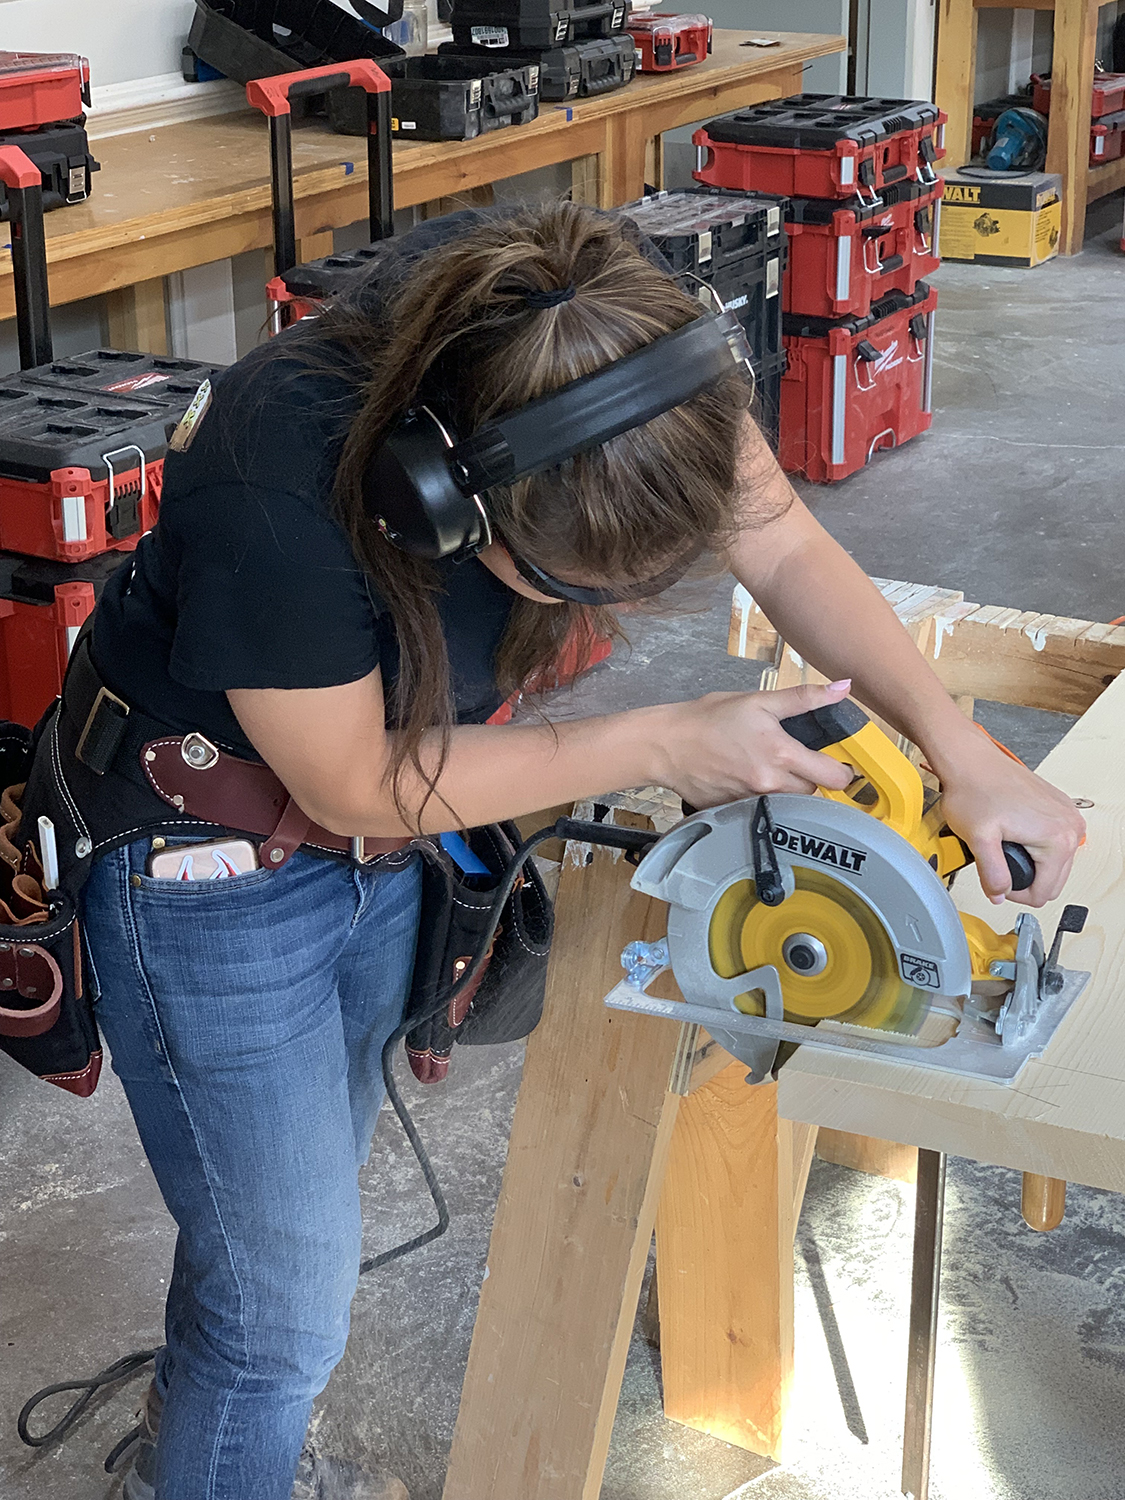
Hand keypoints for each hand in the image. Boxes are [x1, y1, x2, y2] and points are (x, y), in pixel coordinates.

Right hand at [655, 679, 855, 808]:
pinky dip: (761, 799)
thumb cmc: (710, 718)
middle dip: (810, 778)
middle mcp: (771, 784)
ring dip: (787, 790)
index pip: (835, 776)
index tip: (836, 762)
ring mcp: (753, 802)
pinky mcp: (735, 813)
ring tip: (769, 769)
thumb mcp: (759, 701)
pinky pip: (762, 811)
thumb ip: (804, 698)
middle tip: (795, 760)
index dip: (842, 770)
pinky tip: (747, 781)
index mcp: (782, 755)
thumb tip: (844, 688)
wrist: (666, 745)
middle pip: (814, 792)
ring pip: (789, 804)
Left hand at [935, 732, 1084, 907]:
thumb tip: (999, 894)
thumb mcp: (979, 841)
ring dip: (1029, 862)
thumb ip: (992, 875)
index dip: (1015, 894)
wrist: (972, 760)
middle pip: (1053, 880)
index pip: (1044, 893)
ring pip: (1053, 862)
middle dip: (1023, 878)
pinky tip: (1012, 834)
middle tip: (996, 867)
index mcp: (1058, 839)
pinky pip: (1051, 841)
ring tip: (1002, 849)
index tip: (997, 883)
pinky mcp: (1058, 807)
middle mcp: (1070, 826)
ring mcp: (1066, 815)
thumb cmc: (975, 788)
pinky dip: (1032, 845)